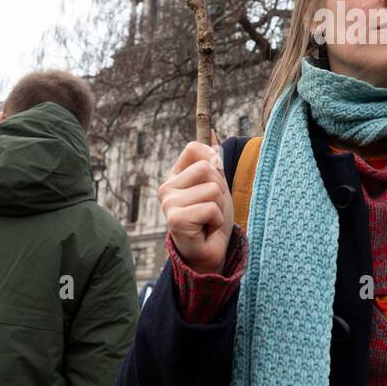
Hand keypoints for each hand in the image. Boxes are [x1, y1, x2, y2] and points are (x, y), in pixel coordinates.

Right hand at [159, 140, 234, 275]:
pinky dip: (217, 220)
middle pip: (206, 168)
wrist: (210, 251)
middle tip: (212, 207)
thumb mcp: (217, 185)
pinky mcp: (176, 219)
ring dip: (219, 206)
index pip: (193, 148)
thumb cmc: (212, 219)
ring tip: (209, 219)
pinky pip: (210, 207)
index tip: (214, 178)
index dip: (212, 159)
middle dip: (220, 189)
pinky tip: (206, 229)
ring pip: (212, 189)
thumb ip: (213, 162)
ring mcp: (168, 204)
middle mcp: (166, 188)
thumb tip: (212, 134)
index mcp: (174, 176)